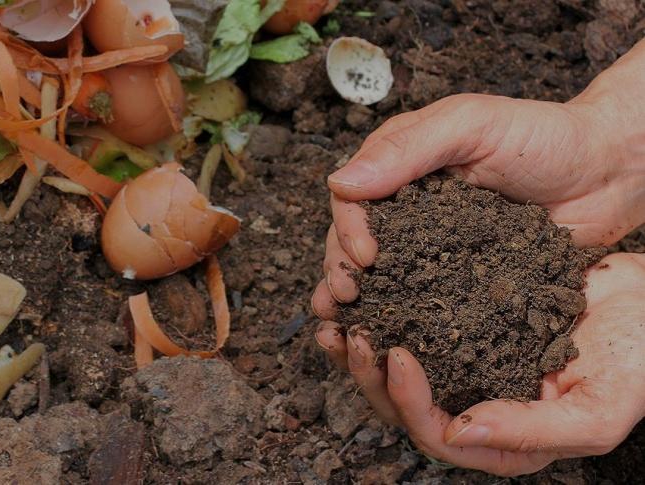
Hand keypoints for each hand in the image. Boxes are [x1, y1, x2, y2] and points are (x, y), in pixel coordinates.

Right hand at [313, 87, 644, 316]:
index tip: (364, 257)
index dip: (347, 229)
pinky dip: (402, 320)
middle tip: (346, 298)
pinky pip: (425, 300)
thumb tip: (339, 183)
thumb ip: (408, 149)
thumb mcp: (472, 126)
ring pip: (382, 276)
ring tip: (347, 328)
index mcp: (400, 166)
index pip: (352, 199)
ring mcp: (433, 246)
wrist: (610, 172)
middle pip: (355, 242)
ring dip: (360, 301)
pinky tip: (388, 340)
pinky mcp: (461, 279)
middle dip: (342, 270)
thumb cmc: (544, 136)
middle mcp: (408, 209)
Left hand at [316, 253, 644, 475]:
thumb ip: (532, 431)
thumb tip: (458, 431)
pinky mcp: (461, 326)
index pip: (437, 436)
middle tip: (353, 333)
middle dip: (369, 375)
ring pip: (397, 369)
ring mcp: (466, 366)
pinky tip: (363, 291)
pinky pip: (411, 324)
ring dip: (362, 347)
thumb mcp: (597, 410)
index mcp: (503, 440)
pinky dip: (384, 311)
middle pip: (403, 406)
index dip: (408, 402)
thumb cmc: (636, 362)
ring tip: (337, 316)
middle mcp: (476, 406)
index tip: (396, 355)